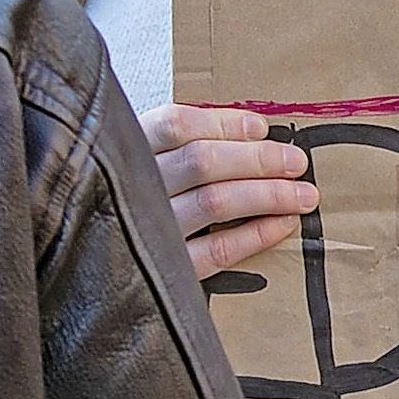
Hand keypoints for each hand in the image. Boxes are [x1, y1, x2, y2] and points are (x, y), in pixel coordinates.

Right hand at [140, 104, 317, 279]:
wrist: (94, 274)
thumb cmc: (131, 203)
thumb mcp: (141, 164)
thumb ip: (180, 147)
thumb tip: (255, 134)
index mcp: (124, 151)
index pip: (176, 125)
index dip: (224, 124)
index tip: (262, 128)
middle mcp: (132, 188)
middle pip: (202, 161)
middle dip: (258, 159)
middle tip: (297, 161)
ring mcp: (147, 231)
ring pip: (215, 202)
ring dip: (268, 195)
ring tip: (304, 195)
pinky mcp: (166, 270)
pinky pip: (217, 250)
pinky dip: (255, 235)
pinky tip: (282, 224)